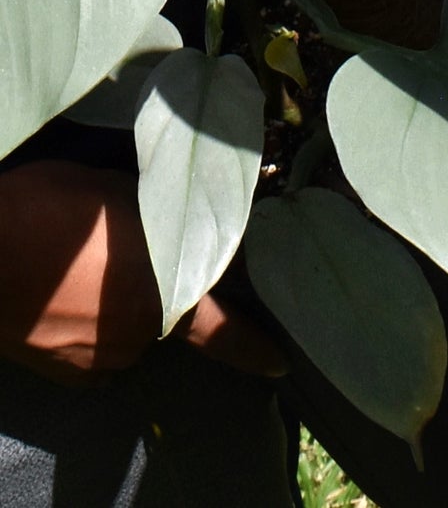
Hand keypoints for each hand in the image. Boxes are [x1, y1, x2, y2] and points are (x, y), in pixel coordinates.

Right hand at [0, 161, 284, 386]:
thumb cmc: (52, 210)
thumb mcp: (119, 193)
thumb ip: (163, 215)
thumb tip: (189, 211)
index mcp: (169, 294)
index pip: (224, 331)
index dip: (254, 347)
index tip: (280, 362)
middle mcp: (141, 335)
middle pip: (171, 312)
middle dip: (161, 285)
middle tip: (126, 249)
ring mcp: (99, 358)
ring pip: (130, 329)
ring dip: (122, 304)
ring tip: (89, 266)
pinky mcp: (63, 371)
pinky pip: (95, 348)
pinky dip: (91, 326)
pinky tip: (70, 293)